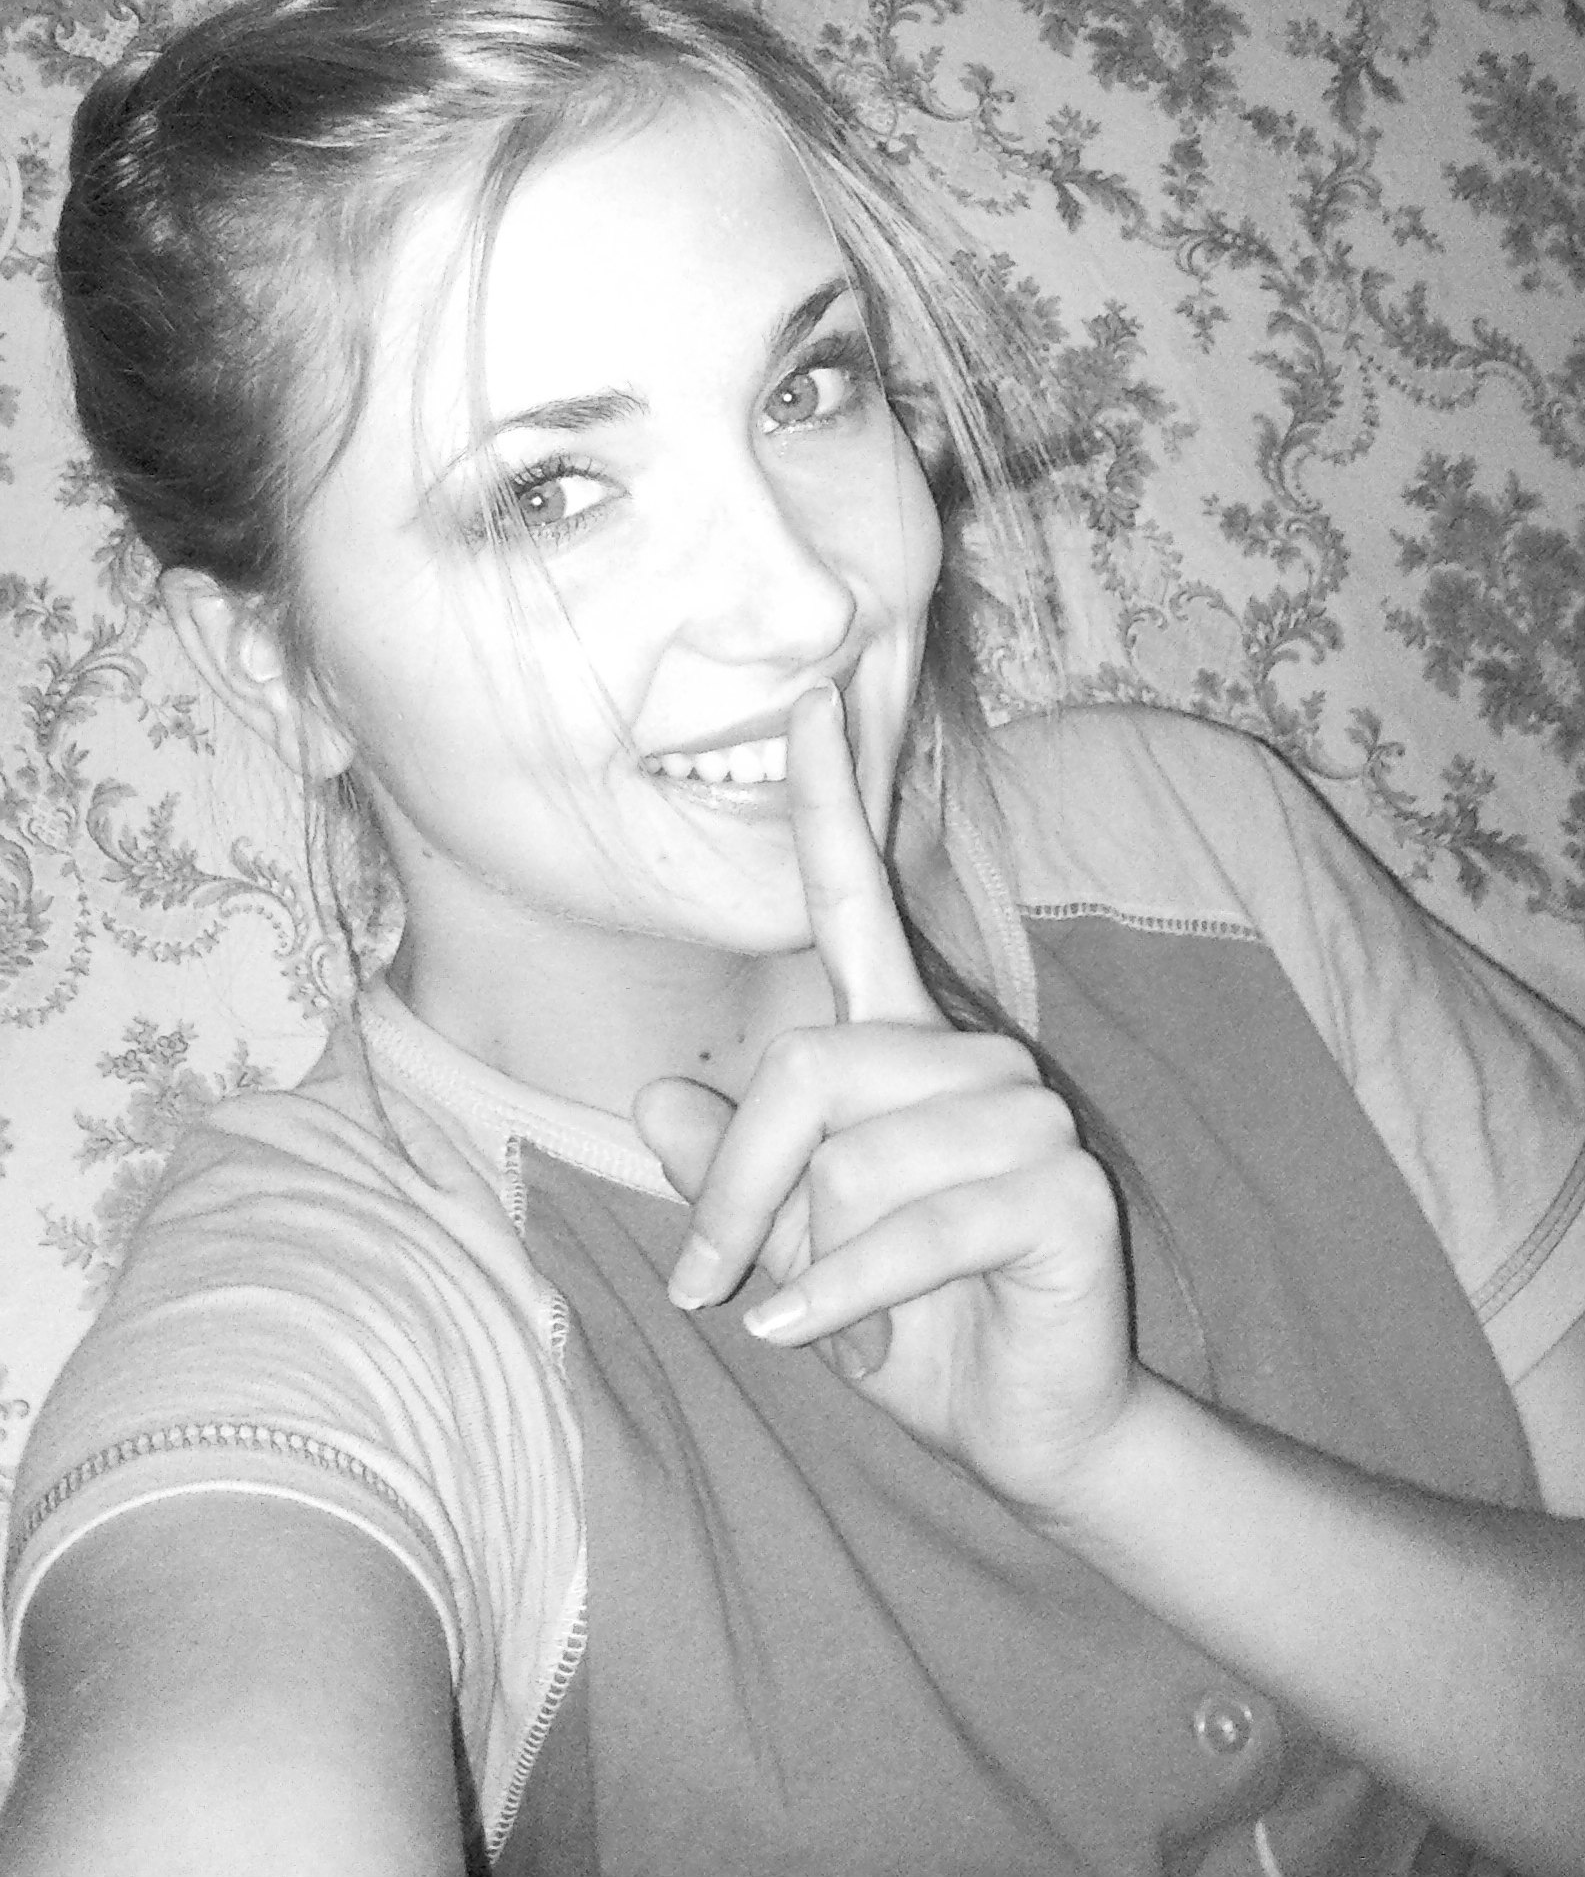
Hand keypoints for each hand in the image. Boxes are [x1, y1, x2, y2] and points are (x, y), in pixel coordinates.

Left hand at [637, 682, 1134, 1516]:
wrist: (1030, 1428)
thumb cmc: (906, 1327)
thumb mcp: (789, 1253)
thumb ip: (731, 1175)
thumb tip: (652, 1095)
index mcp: (902, 1047)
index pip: (857, 900)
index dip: (832, 800)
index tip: (808, 696)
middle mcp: (969, 1060)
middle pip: (809, 1070)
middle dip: (738, 1189)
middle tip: (701, 1282)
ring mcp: (1028, 1117)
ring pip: (857, 1156)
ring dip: (810, 1261)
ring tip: (825, 1320)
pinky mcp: (1063, 1188)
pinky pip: (913, 1227)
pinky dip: (843, 1298)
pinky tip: (811, 1341)